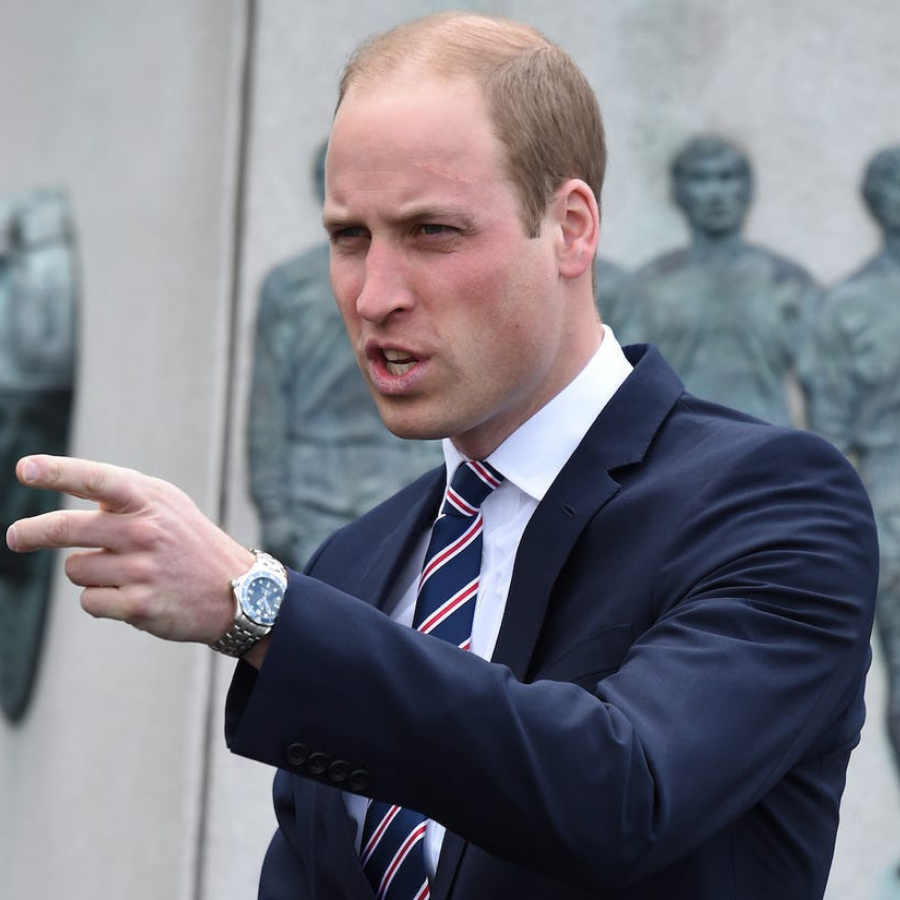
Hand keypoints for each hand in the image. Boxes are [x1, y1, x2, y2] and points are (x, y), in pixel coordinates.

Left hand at [5, 455, 254, 643]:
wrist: (236, 591)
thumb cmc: (190, 543)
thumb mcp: (168, 506)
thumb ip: (123, 497)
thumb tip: (69, 496)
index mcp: (150, 500)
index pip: (97, 480)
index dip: (58, 472)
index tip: (25, 469)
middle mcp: (145, 531)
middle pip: (66, 528)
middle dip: (32, 533)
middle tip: (16, 536)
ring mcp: (142, 569)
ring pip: (75, 568)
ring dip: (88, 572)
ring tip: (124, 574)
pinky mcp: (139, 605)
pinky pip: (89, 601)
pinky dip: (100, 601)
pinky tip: (130, 597)